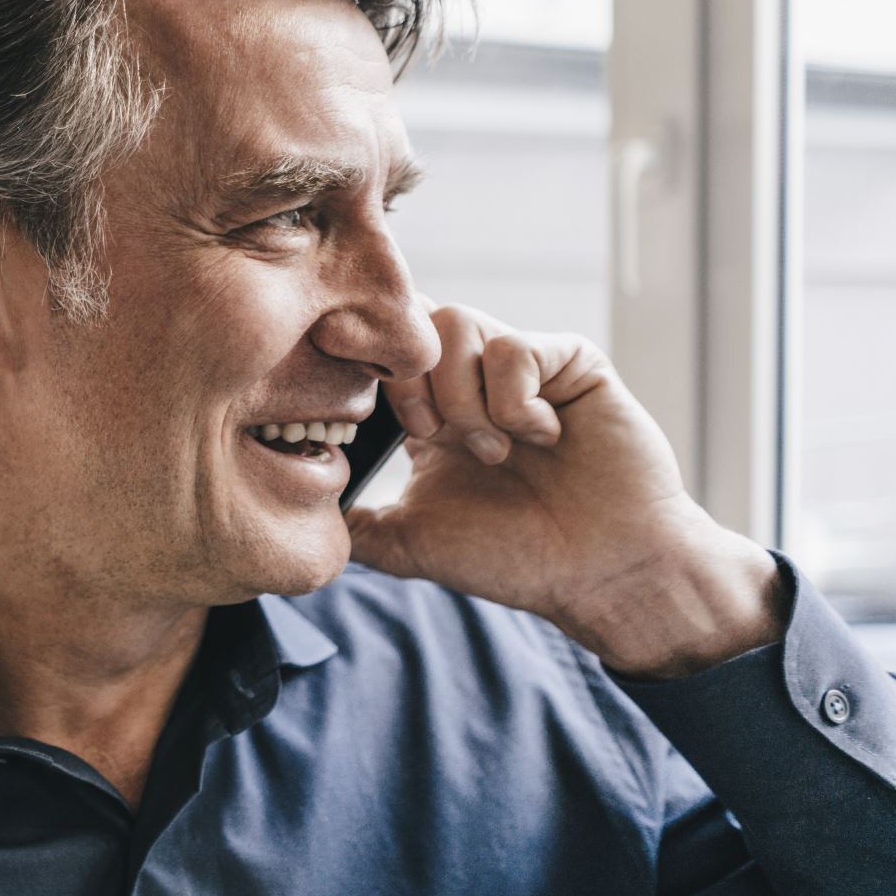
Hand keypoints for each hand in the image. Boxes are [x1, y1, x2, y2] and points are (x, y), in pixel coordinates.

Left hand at [343, 303, 783, 677]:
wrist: (601, 572)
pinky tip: (541, 439)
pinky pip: (516, 347)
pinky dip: (515, 401)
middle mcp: (472, 378)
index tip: (359, 413)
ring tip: (491, 452)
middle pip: (409, 323)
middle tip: (430, 439)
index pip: (376, 349)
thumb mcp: (411, 542)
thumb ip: (354, 523)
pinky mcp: (572, 361)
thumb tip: (293, 510)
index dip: (359, 368)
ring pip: (455, 324)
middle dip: (406, 383)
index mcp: (430, 410)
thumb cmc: (515, 558)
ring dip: (461, 396)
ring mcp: (523, 365)